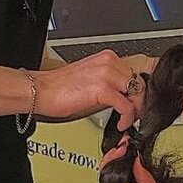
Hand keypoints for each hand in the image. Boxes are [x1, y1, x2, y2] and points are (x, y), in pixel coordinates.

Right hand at [35, 50, 157, 130]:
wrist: (41, 91)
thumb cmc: (61, 88)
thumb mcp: (91, 79)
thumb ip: (110, 83)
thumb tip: (126, 96)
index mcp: (107, 58)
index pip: (137, 72)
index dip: (141, 90)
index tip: (139, 103)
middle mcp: (109, 62)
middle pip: (140, 82)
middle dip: (140, 101)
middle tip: (135, 114)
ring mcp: (107, 74)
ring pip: (137, 93)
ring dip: (136, 110)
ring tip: (127, 119)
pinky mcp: (103, 89)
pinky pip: (127, 106)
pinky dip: (127, 118)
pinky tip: (120, 124)